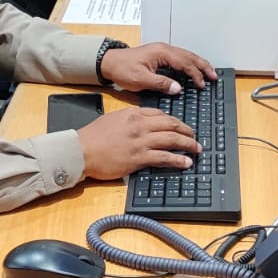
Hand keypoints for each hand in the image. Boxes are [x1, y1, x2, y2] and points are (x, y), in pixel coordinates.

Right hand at [77, 107, 199, 179]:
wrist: (81, 150)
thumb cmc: (92, 137)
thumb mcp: (113, 119)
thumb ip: (130, 119)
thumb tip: (144, 123)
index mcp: (133, 114)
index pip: (161, 114)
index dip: (175, 121)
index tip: (181, 126)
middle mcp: (139, 125)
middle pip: (171, 124)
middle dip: (186, 130)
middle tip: (194, 136)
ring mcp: (140, 141)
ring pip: (171, 139)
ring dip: (187, 144)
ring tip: (196, 149)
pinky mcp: (138, 158)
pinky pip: (164, 157)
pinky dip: (178, 160)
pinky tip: (185, 162)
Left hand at [100, 43, 217, 94]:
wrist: (109, 62)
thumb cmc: (122, 69)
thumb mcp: (140, 79)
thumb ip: (160, 84)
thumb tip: (177, 88)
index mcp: (161, 53)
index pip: (184, 63)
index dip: (195, 74)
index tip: (202, 85)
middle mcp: (164, 49)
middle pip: (189, 56)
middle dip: (203, 66)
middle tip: (214, 76)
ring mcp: (162, 51)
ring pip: (186, 55)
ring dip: (198, 63)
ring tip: (209, 72)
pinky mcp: (160, 55)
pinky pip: (180, 58)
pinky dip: (189, 63)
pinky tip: (193, 70)